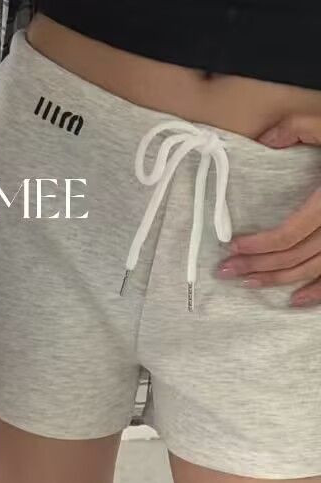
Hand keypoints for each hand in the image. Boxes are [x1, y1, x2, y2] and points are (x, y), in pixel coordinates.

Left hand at [217, 114, 320, 306]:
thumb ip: (299, 128)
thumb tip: (265, 139)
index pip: (291, 234)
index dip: (260, 245)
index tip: (232, 245)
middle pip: (297, 256)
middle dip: (259, 265)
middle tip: (226, 271)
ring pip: (314, 269)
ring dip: (279, 280)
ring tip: (248, 284)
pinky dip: (318, 292)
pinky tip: (295, 301)